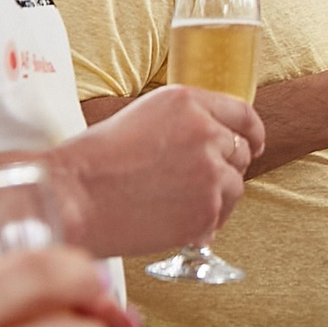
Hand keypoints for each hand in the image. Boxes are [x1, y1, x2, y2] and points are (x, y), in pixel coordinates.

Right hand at [50, 85, 263, 256]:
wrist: (73, 197)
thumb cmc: (94, 161)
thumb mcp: (142, 118)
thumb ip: (183, 124)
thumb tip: (211, 145)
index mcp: (186, 101)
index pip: (241, 113)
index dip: (252, 132)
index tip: (254, 145)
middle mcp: (204, 131)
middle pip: (240, 151)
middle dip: (225, 168)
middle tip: (198, 184)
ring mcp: (209, 171)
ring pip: (235, 186)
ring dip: (215, 197)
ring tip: (179, 207)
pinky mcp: (206, 208)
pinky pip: (220, 217)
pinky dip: (204, 223)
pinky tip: (176, 224)